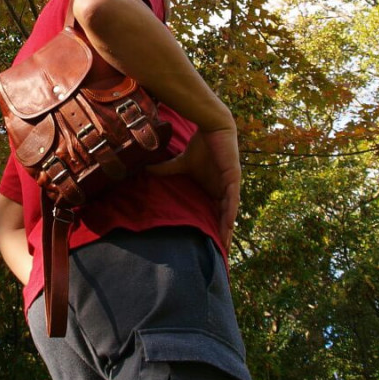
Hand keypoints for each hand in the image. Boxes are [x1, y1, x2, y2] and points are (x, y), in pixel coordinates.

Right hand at [147, 126, 240, 252]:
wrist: (212, 127)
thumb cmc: (201, 145)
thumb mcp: (181, 163)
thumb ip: (166, 169)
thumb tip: (145, 170)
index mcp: (214, 188)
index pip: (216, 212)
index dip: (215, 227)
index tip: (212, 243)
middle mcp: (224, 189)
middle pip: (225, 216)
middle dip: (224, 233)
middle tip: (220, 252)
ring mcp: (230, 184)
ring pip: (231, 211)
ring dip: (228, 227)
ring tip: (225, 243)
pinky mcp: (233, 176)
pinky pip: (233, 197)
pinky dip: (231, 211)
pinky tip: (230, 224)